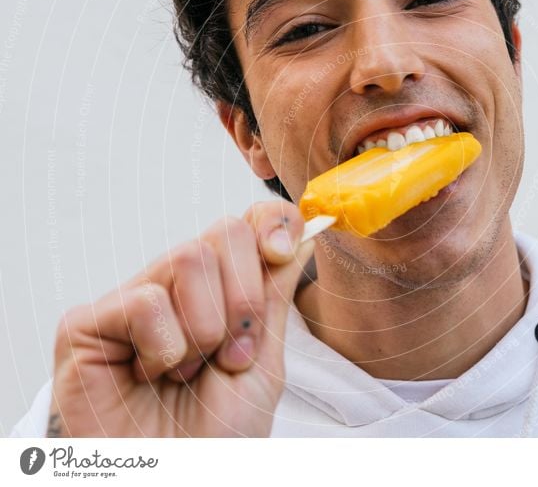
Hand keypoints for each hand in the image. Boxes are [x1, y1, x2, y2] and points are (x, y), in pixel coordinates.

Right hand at [46, 201, 312, 436]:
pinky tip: (148, 376)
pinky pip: (146, 301)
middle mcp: (176, 287)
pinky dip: (164, 349)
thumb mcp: (264, 363)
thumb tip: (303, 237)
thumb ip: (276, 298)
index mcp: (220, 291)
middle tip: (231, 357)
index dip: (272, 224)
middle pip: (225, 232)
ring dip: (206, 330)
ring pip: (190, 258)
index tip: (281, 254)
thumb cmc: (218, 435)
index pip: (248, 223)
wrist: (178, 480)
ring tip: (186, 373)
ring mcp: (132, 300)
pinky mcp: (87, 323)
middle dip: (245, 301)